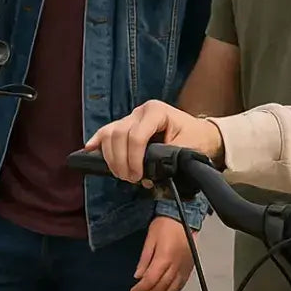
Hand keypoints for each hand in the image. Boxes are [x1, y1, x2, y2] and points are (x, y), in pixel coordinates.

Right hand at [84, 100, 223, 184]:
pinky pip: (107, 130)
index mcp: (156, 111)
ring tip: (121, 174)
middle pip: (119, 135)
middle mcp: (141, 111)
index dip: (134, 158)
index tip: (139, 176)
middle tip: (130, 178)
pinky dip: (98, 140)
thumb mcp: (188, 148)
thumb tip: (149, 173)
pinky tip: (89, 149)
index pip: (136, 135)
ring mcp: (131, 117)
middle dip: (121, 160)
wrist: (201, 133)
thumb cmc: (196, 139)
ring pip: (110, 133)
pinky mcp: (126, 125)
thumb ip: (168, 158)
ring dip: (110, 156)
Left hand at [132, 216, 196, 290]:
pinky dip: (171, 290)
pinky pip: (181, 285)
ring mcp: (184, 268)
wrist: (183, 218)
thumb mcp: (150, 239)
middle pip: (161, 287)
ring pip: (172, 289)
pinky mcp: (189, 268)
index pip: (150, 280)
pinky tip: (164, 289)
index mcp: (164, 257)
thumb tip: (138, 276)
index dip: (140, 289)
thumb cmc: (165, 225)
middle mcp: (176, 265)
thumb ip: (144, 260)